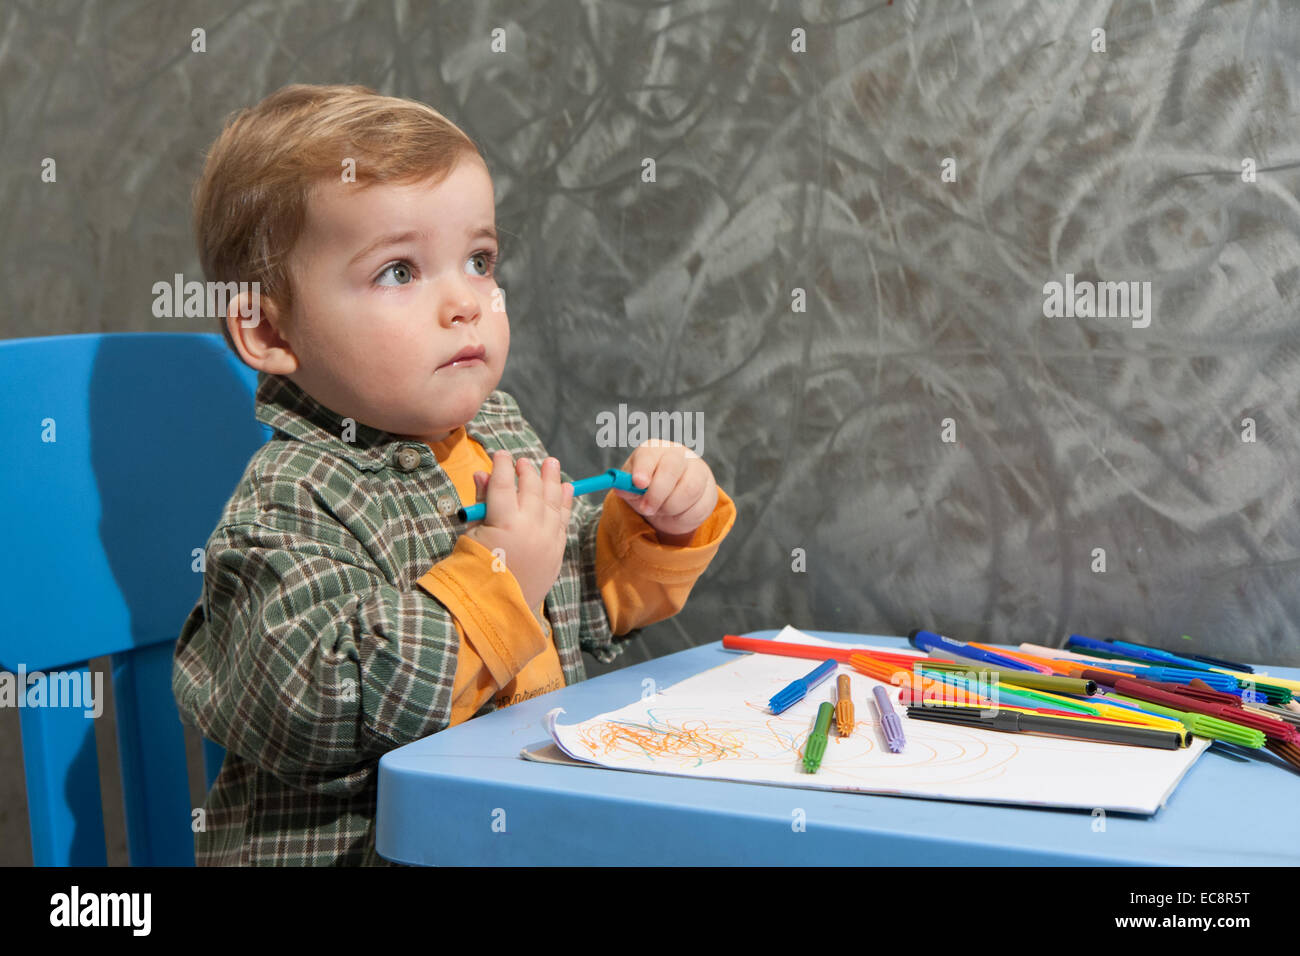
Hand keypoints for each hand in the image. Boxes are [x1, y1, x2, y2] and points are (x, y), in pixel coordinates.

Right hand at [462, 451, 573, 608]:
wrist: (497, 606)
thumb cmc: (476, 568)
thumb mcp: (473, 534)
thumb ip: (482, 502)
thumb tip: (482, 473)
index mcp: (503, 521)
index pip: (503, 483)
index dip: (502, 465)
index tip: (501, 455)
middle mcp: (529, 525)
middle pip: (531, 488)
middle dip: (528, 471)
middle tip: (524, 462)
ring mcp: (546, 538)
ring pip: (552, 500)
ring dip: (552, 479)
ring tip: (551, 464)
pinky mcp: (556, 549)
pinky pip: (564, 519)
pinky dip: (566, 501)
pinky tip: (566, 488)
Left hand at [612, 441, 716, 544]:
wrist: (670, 501)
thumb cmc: (647, 489)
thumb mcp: (632, 488)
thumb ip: (625, 487)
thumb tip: (622, 488)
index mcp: (655, 449)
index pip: (650, 453)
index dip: (644, 467)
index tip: (638, 483)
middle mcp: (678, 454)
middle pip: (672, 468)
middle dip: (656, 493)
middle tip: (646, 508)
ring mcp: (697, 470)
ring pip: (688, 490)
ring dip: (670, 507)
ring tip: (660, 510)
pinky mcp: (709, 490)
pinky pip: (698, 507)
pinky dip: (683, 517)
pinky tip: (676, 513)